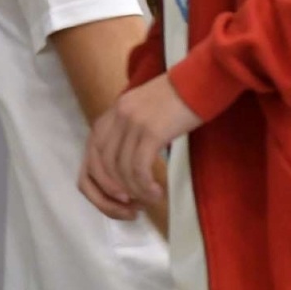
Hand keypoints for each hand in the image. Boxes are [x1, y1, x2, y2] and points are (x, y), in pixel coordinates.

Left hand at [80, 73, 200, 217]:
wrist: (201, 80)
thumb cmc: (178, 102)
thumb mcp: (143, 116)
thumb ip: (128, 138)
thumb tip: (125, 178)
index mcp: (109, 116)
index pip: (89, 159)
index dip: (97, 188)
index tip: (117, 202)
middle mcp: (115, 118)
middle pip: (98, 168)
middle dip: (111, 197)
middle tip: (132, 209)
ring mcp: (131, 123)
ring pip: (120, 171)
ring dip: (134, 192)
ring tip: (151, 199)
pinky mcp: (151, 131)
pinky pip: (138, 168)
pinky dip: (144, 186)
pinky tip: (157, 192)